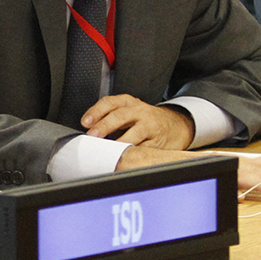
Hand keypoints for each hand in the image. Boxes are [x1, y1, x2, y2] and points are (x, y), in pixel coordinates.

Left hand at [79, 95, 194, 149]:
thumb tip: (88, 132)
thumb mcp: (128, 113)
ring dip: (119, 142)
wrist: (174, 125)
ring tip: (108, 149)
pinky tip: (124, 156)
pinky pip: (143, 147)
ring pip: (133, 133)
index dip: (96, 111)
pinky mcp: (157, 140)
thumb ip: (109, 118)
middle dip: (104, 126)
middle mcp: (139, 111)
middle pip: (120, 116)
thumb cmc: (145, 119)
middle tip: (93, 136)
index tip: (85, 122)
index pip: (109, 102)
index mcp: (128, 102)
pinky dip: (133, 153)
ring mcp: (149, 125)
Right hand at [117, 144, 260, 196]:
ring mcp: (204, 163)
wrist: (123, 161)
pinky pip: (224, 176)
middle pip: (253, 165)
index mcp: (212, 162)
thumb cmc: (150, 172)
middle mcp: (211, 159)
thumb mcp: (187, 179)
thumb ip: (211, 184)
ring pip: (244, 169)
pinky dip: (247, 183)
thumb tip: (239, 199)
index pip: (249, 165)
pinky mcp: (196, 169)